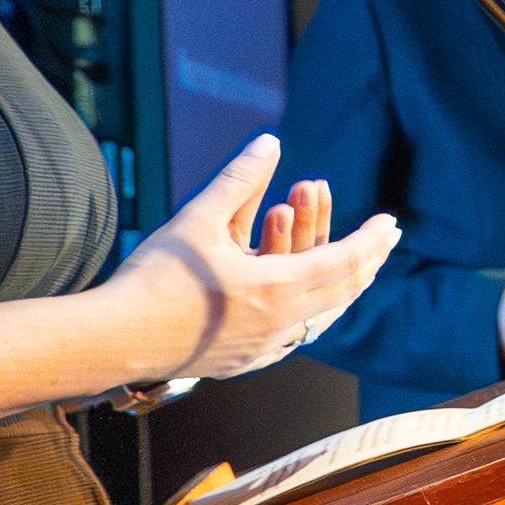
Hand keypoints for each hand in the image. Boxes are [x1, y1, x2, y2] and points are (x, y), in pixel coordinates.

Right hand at [132, 137, 402, 379]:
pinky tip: (312, 310)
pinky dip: (313, 315)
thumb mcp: (197, 219)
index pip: (345, 260)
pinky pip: (296, 338)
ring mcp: (265, 348)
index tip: (391, 222)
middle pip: (344, 290)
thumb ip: (239, 179)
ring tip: (358, 271)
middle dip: (370, 261)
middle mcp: (281, 322)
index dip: (371, 239)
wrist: (113, 339)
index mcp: (276, 286)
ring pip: (323, 317)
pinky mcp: (245, 363)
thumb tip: (271, 140)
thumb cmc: (153, 278)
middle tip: (387, 240)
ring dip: (344, 290)